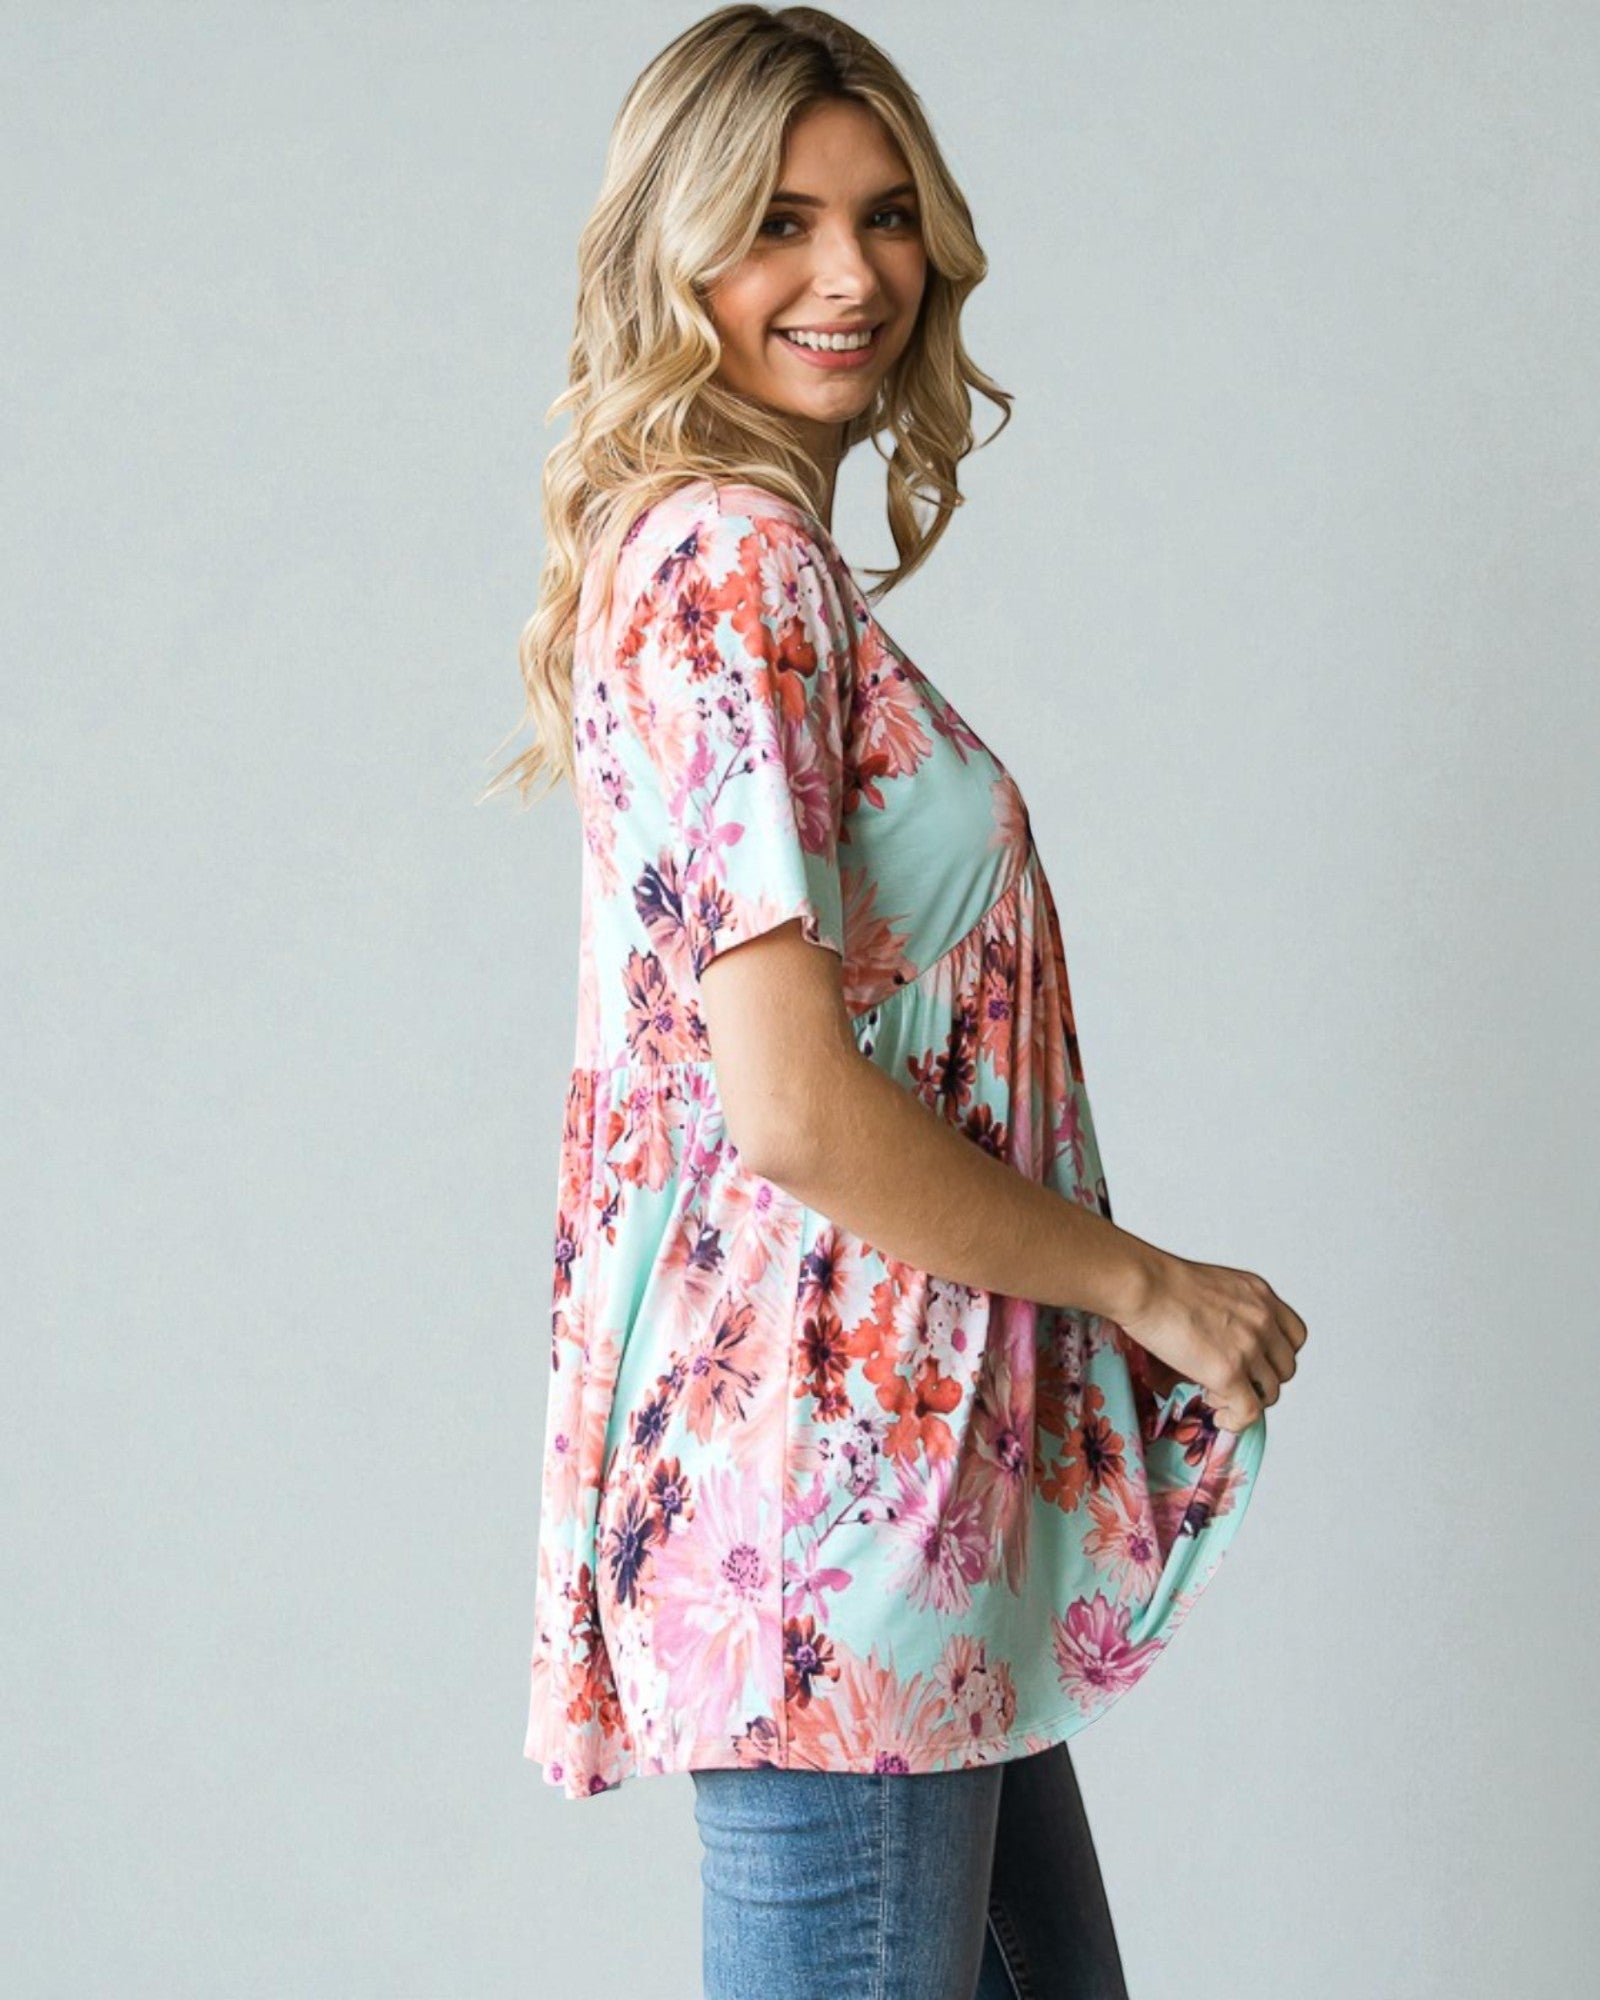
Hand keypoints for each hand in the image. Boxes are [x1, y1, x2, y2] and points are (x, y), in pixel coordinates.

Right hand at [1117, 1247, 1306, 1435]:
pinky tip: (1219, 1415)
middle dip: (1261, 1380)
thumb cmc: (1159, 1281)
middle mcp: (1262, 1320)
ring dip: (1246, 1399)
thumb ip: (1228, 1314)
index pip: (1293, 1335)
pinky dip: (1236, 1420)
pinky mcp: (1229, 1373)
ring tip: (1218, 1396)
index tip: (1257, 1364)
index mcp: (1259, 1294)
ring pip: (1270, 1392)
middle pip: (1285, 1367)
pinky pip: (1249, 1411)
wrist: (1143, 1285)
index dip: (1275, 1356)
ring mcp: (1249, 1348)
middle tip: (1235, 1383)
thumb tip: (1214, 1349)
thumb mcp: (1211, 1287)